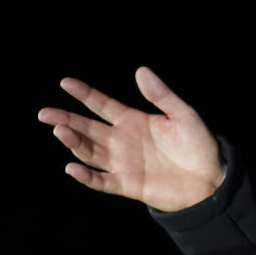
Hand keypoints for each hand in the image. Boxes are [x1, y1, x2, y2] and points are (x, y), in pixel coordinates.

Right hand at [38, 66, 225, 211]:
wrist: (210, 178)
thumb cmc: (198, 144)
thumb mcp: (183, 115)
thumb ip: (161, 96)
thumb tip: (140, 70)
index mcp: (134, 121)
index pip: (102, 105)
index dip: (85, 94)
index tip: (66, 82)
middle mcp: (122, 141)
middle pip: (88, 128)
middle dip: (66, 120)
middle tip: (45, 113)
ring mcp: (122, 163)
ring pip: (90, 152)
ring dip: (74, 143)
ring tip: (61, 131)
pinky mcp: (126, 184)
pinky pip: (101, 180)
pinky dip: (86, 176)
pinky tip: (72, 167)